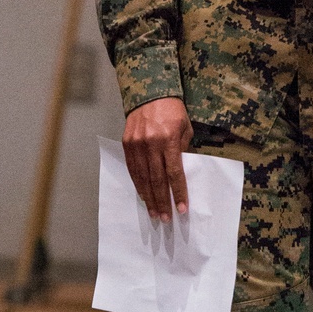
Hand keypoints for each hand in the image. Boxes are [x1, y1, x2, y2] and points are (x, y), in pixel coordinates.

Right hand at [122, 97, 192, 221]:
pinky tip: (143, 196)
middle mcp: (151, 143)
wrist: (149, 92)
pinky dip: (138, 184)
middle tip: (165, 219)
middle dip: (162, 201)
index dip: (178, 192)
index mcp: (169, 139)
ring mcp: (137, 144)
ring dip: (149, 197)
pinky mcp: (127, 144)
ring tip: (154, 213)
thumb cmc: (173, 111)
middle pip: (157, 179)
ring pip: (142, 177)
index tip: (181, 209)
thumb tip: (180, 174)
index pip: (174, 172)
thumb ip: (183, 150)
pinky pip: (132, 169)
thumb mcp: (185, 128)